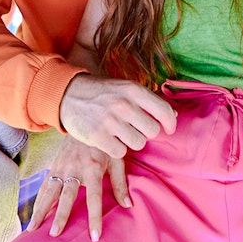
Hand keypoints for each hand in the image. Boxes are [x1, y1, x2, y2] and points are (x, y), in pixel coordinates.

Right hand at [26, 138, 129, 241]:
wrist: (84, 117)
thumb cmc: (103, 142)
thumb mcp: (116, 157)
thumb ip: (120, 182)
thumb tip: (128, 205)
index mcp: (93, 167)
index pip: (94, 197)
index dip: (94, 216)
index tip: (94, 235)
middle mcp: (75, 168)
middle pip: (66, 195)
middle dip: (60, 215)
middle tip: (55, 233)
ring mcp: (62, 167)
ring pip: (50, 191)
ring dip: (41, 210)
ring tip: (34, 228)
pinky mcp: (53, 166)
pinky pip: (44, 185)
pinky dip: (37, 200)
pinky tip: (33, 215)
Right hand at [58, 75, 175, 158]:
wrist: (68, 94)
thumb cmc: (103, 93)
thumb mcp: (126, 89)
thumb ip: (148, 101)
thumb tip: (174, 116)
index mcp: (133, 90)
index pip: (164, 111)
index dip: (170, 123)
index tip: (168, 128)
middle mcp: (124, 105)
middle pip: (153, 131)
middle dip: (146, 132)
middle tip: (134, 128)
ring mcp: (110, 121)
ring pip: (139, 144)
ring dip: (131, 142)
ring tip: (120, 133)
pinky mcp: (98, 136)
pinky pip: (120, 152)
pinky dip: (116, 149)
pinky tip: (109, 139)